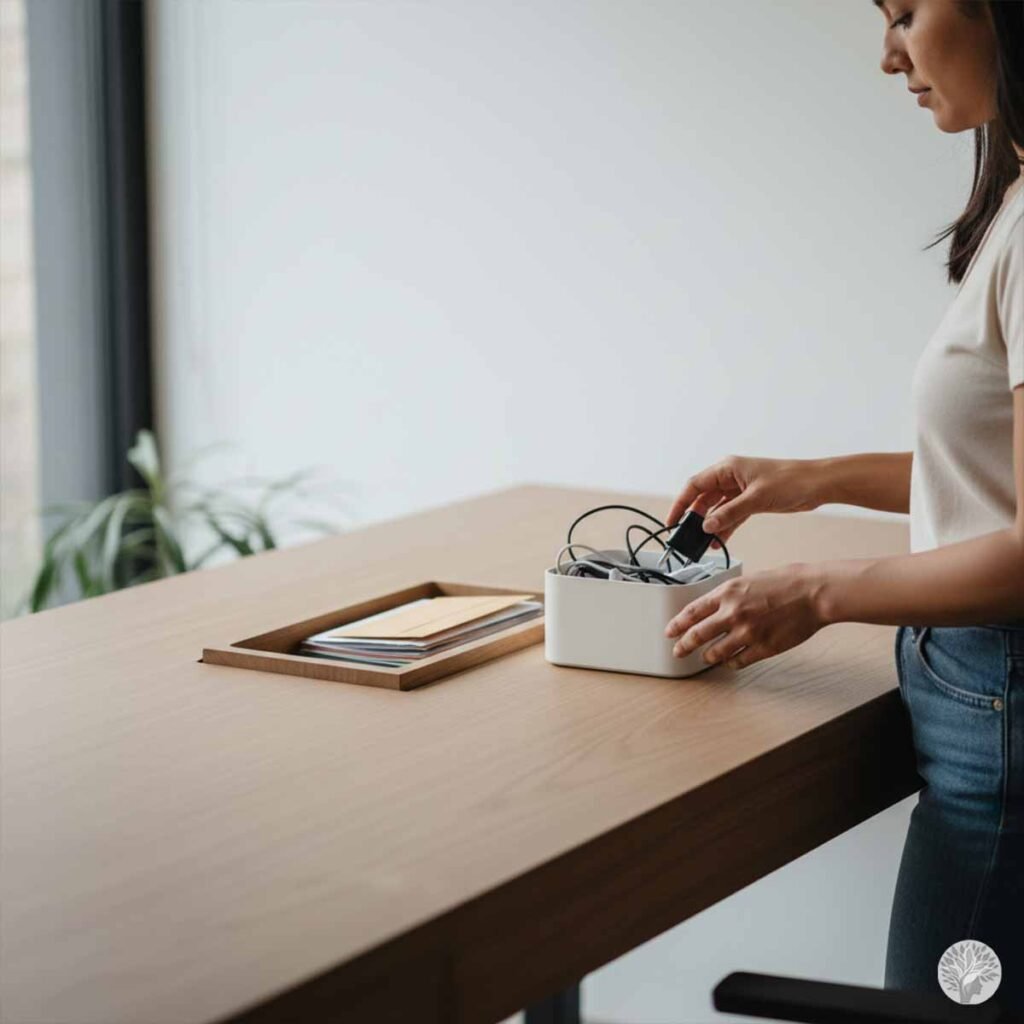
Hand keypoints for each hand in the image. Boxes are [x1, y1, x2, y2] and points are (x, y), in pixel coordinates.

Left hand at [664, 563, 826, 668]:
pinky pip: (739, 662)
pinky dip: (730, 663)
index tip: (669, 632)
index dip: (677, 624)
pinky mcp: (763, 648)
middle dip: (683, 646)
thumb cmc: (786, 582)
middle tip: (678, 652)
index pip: (692, 612)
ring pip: (715, 653)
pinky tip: (729, 662)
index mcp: (728, 593)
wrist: (813, 593)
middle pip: (697, 635)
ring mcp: (748, 632)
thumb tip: (715, 607)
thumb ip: (730, 594)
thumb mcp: (749, 579)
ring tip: (705, 658)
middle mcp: (733, 613)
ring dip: (707, 657)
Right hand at [666, 455, 823, 549]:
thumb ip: (729, 513)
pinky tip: (718, 541)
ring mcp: (740, 490)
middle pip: (703, 498)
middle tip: (685, 536)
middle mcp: (731, 477)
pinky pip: (730, 515)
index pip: (695, 485)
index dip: (680, 503)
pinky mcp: (750, 501)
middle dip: (693, 517)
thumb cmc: (791, 480)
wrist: (818, 484)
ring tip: (701, 543)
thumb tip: (707, 526)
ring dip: (709, 525)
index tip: (672, 521)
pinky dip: (724, 528)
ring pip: (716, 509)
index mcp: (728, 468)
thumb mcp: (756, 498)